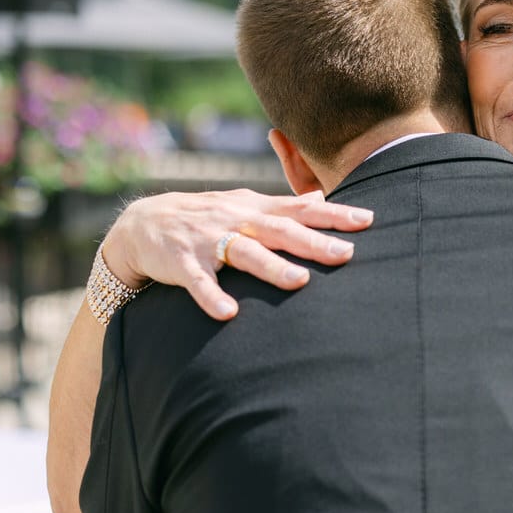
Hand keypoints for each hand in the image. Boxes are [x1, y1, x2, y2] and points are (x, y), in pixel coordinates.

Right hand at [101, 189, 372, 320]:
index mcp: (255, 209)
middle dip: (313, 242)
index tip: (368, 220)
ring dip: (271, 267)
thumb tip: (321, 199)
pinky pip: (198, 281)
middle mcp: (236, 221)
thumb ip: (283, 206)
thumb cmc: (207, 217)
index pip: (301, 210)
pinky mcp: (182, 263)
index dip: (334, 214)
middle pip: (280, 230)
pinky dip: (211, 296)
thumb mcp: (245, 205)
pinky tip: (227, 313)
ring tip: (299, 282)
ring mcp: (209, 241)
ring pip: (244, 252)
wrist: (143, 224)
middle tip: (347, 254)